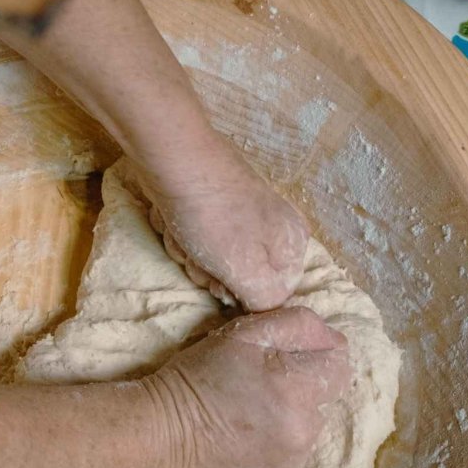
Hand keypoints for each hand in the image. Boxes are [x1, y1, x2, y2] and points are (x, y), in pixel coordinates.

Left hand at [131, 143, 309, 311]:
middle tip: (199, 255)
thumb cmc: (216, 218)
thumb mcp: (250, 271)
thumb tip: (264, 309)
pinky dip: (178, 232)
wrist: (173, 159)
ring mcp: (240, 214)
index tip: (222, 283)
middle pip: (236, 277)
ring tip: (184, 231)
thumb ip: (267, 301)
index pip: (271, 295)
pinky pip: (193, 236)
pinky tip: (174, 217)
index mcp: (294, 242)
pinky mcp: (210, 204)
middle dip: (209, 272)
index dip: (240, 295)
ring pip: (209, 260)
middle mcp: (273, 227)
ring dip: (188, 254)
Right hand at [145, 307, 351, 467]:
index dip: (314, 354)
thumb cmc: (198, 378)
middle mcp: (305, 431)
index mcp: (298, 389)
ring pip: (311, 428)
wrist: (161, 436)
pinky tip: (248, 441)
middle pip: (325, 398)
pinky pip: (295, 459)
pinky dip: (279, 448)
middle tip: (260, 387)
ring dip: (291, 418)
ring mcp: (294, 464)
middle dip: (301, 387)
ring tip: (251, 415)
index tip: (284, 359)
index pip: (340, 364)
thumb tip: (330, 337)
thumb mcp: (244, 333)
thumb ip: (297, 325)